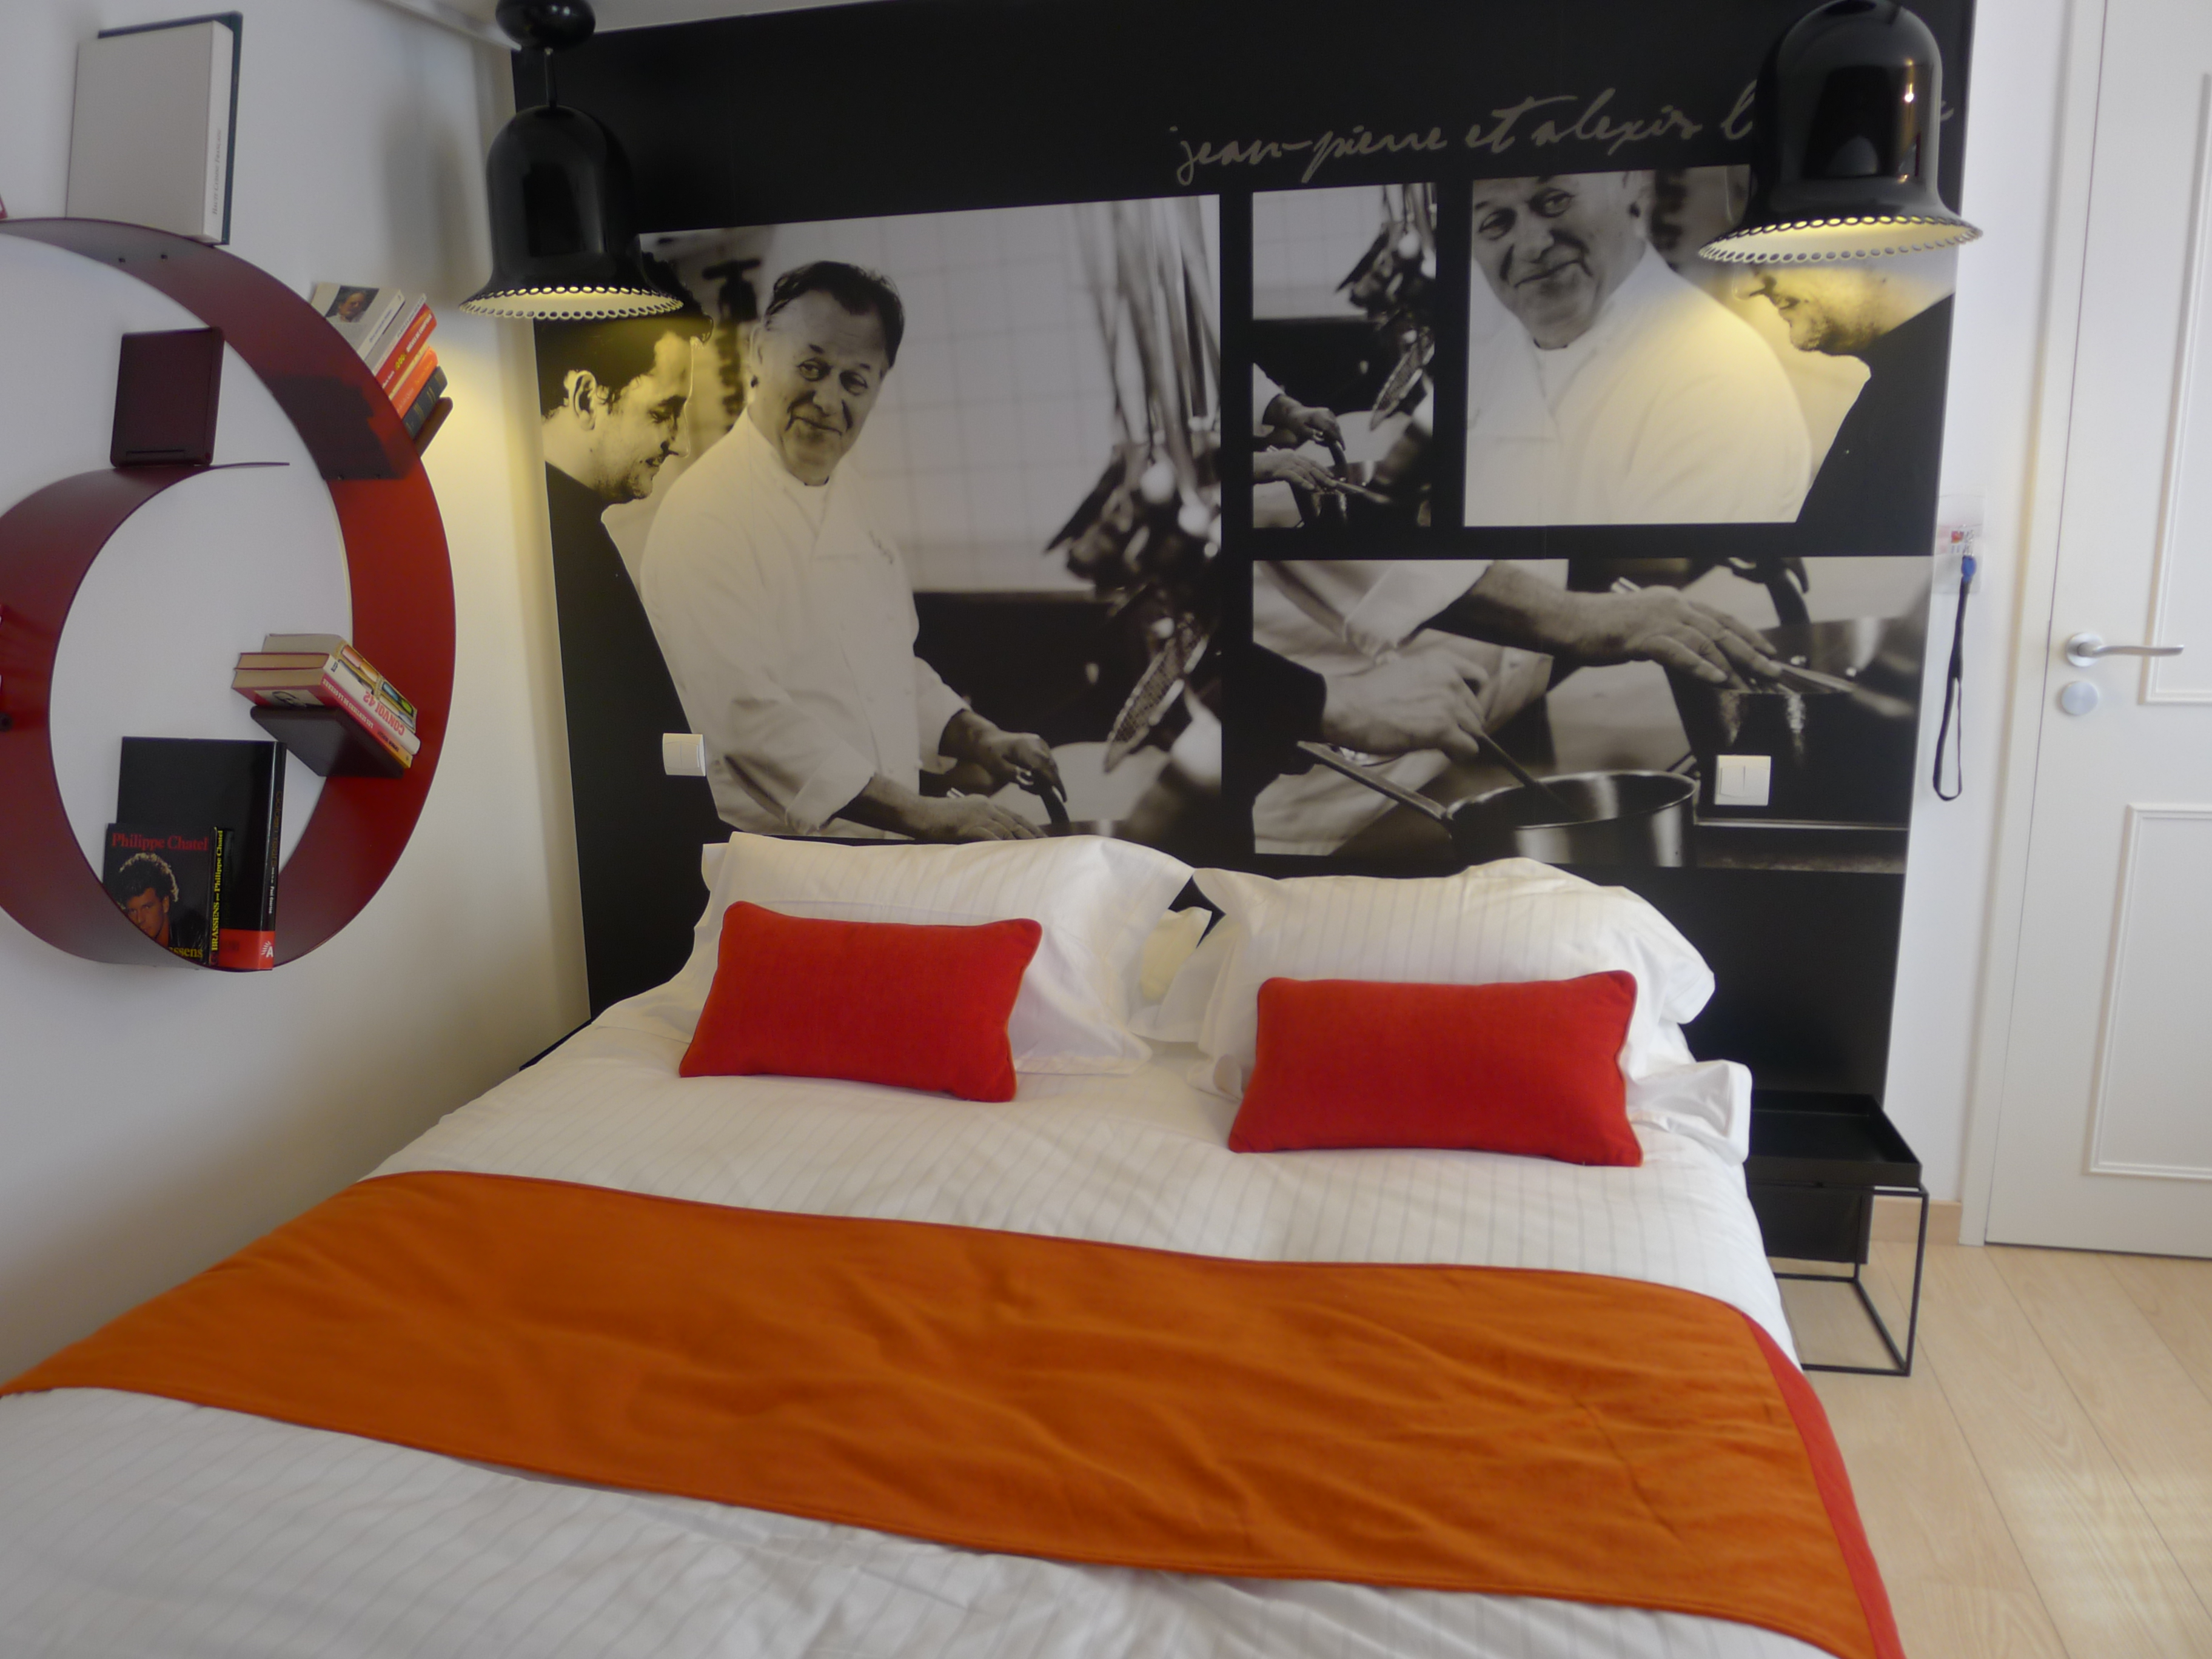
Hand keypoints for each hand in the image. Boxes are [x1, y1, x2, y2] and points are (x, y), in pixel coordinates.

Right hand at [905, 795, 1044, 841]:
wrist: (918, 813)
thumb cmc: (937, 818)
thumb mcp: (963, 816)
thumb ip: (978, 824)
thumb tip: (992, 838)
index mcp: (985, 804)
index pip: (1014, 816)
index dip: (1030, 826)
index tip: (1042, 836)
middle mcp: (985, 807)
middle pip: (1014, 822)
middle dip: (1032, 835)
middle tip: (1046, 846)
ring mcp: (977, 815)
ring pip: (1006, 829)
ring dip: (1021, 842)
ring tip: (1034, 853)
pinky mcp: (967, 826)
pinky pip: (989, 836)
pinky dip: (1002, 845)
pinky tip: (1012, 853)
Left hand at [940, 711, 1063, 795]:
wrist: (987, 738)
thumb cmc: (989, 754)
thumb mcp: (996, 766)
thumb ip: (1012, 774)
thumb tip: (1029, 780)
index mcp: (1026, 748)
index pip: (1046, 767)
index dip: (1056, 783)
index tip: (1063, 797)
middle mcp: (1037, 743)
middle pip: (1052, 767)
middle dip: (1049, 783)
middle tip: (1031, 790)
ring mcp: (1040, 742)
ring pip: (1051, 765)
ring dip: (1045, 778)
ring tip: (1025, 784)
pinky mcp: (1040, 744)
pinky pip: (1048, 761)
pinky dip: (1044, 771)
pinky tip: (1029, 776)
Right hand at [1253, 449, 1343, 491]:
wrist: (1251, 464)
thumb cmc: (1263, 467)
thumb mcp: (1280, 467)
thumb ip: (1291, 470)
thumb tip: (1300, 478)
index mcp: (1291, 455)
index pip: (1310, 461)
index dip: (1322, 468)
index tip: (1331, 475)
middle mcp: (1290, 457)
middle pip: (1311, 466)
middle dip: (1323, 475)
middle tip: (1333, 483)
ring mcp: (1285, 463)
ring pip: (1305, 471)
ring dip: (1316, 480)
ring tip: (1324, 487)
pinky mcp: (1279, 470)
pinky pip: (1294, 477)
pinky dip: (1303, 482)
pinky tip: (1311, 488)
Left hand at [1262, 395, 1343, 455]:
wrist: (1295, 411)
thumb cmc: (1295, 423)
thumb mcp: (1299, 430)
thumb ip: (1309, 434)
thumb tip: (1320, 438)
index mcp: (1317, 417)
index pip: (1331, 428)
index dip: (1337, 438)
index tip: (1342, 447)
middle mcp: (1324, 413)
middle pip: (1336, 427)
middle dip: (1339, 438)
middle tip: (1342, 447)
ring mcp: (1327, 411)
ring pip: (1336, 425)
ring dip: (1336, 434)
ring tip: (1331, 442)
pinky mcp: (1328, 412)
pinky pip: (1334, 423)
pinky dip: (1334, 430)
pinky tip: (1328, 436)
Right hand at [1319, 638, 1495, 762]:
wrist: (1351, 707)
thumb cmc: (1368, 692)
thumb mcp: (1406, 670)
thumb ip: (1429, 679)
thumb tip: (1438, 699)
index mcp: (1442, 661)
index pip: (1479, 677)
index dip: (1473, 697)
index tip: (1461, 708)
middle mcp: (1451, 680)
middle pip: (1476, 709)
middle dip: (1465, 722)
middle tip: (1446, 732)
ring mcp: (1450, 704)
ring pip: (1475, 730)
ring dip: (1462, 739)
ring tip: (1443, 744)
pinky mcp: (1444, 729)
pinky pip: (1469, 748)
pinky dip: (1461, 754)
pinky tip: (1447, 753)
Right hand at [1552, 589, 1785, 687]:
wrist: (1569, 621)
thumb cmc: (1599, 627)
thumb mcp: (1641, 628)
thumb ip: (1665, 637)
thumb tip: (1681, 653)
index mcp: (1673, 602)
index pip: (1719, 617)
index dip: (1747, 634)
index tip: (1768, 650)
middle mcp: (1672, 606)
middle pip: (1721, 630)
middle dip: (1750, 651)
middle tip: (1772, 669)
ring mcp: (1659, 620)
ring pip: (1706, 642)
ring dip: (1733, 663)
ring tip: (1752, 680)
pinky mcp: (1644, 637)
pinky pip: (1679, 654)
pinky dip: (1701, 667)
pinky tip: (1717, 679)